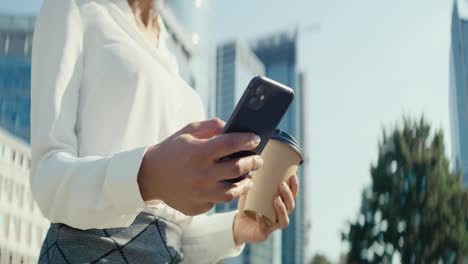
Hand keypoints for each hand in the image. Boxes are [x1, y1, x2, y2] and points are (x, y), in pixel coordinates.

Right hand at [137, 118, 263, 215]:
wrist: (150, 176)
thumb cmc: (172, 150)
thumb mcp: (188, 131)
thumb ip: (211, 126)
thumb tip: (232, 128)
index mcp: (199, 152)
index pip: (231, 144)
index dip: (247, 140)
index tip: (256, 139)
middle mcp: (201, 174)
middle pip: (238, 168)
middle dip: (253, 162)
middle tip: (258, 159)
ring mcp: (200, 193)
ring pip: (233, 191)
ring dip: (245, 183)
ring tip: (249, 177)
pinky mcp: (198, 206)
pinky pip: (218, 201)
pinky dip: (225, 193)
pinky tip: (227, 186)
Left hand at [233, 174, 298, 244]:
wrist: (237, 224)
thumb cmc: (247, 206)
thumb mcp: (250, 191)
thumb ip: (252, 180)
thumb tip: (252, 167)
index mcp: (281, 205)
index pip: (293, 196)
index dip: (295, 187)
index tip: (293, 175)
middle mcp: (280, 216)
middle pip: (290, 207)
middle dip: (288, 195)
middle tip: (281, 185)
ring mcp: (273, 226)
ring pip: (284, 220)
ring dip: (282, 209)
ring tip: (276, 199)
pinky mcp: (264, 233)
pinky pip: (266, 228)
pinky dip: (263, 221)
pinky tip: (260, 214)